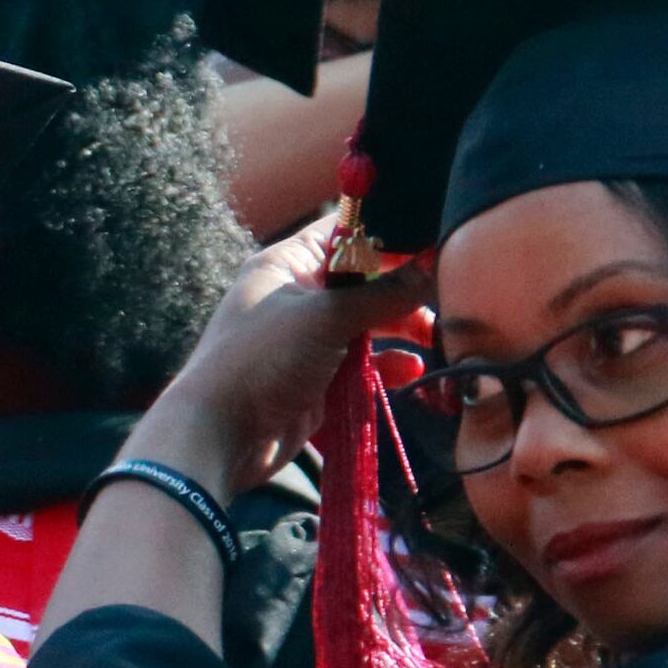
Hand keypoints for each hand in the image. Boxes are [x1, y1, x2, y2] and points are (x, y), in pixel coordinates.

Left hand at [121, 210, 433, 497]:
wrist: (219, 438)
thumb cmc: (261, 361)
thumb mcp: (325, 317)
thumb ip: (383, 292)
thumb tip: (433, 265)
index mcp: (287, 264)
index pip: (346, 229)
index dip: (391, 230)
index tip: (439, 238)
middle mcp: (297, 296)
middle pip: (366, 279)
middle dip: (406, 288)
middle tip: (448, 299)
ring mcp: (307, 339)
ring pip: (369, 323)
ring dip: (404, 328)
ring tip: (435, 337)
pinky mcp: (317, 378)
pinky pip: (363, 364)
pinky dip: (387, 366)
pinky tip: (410, 372)